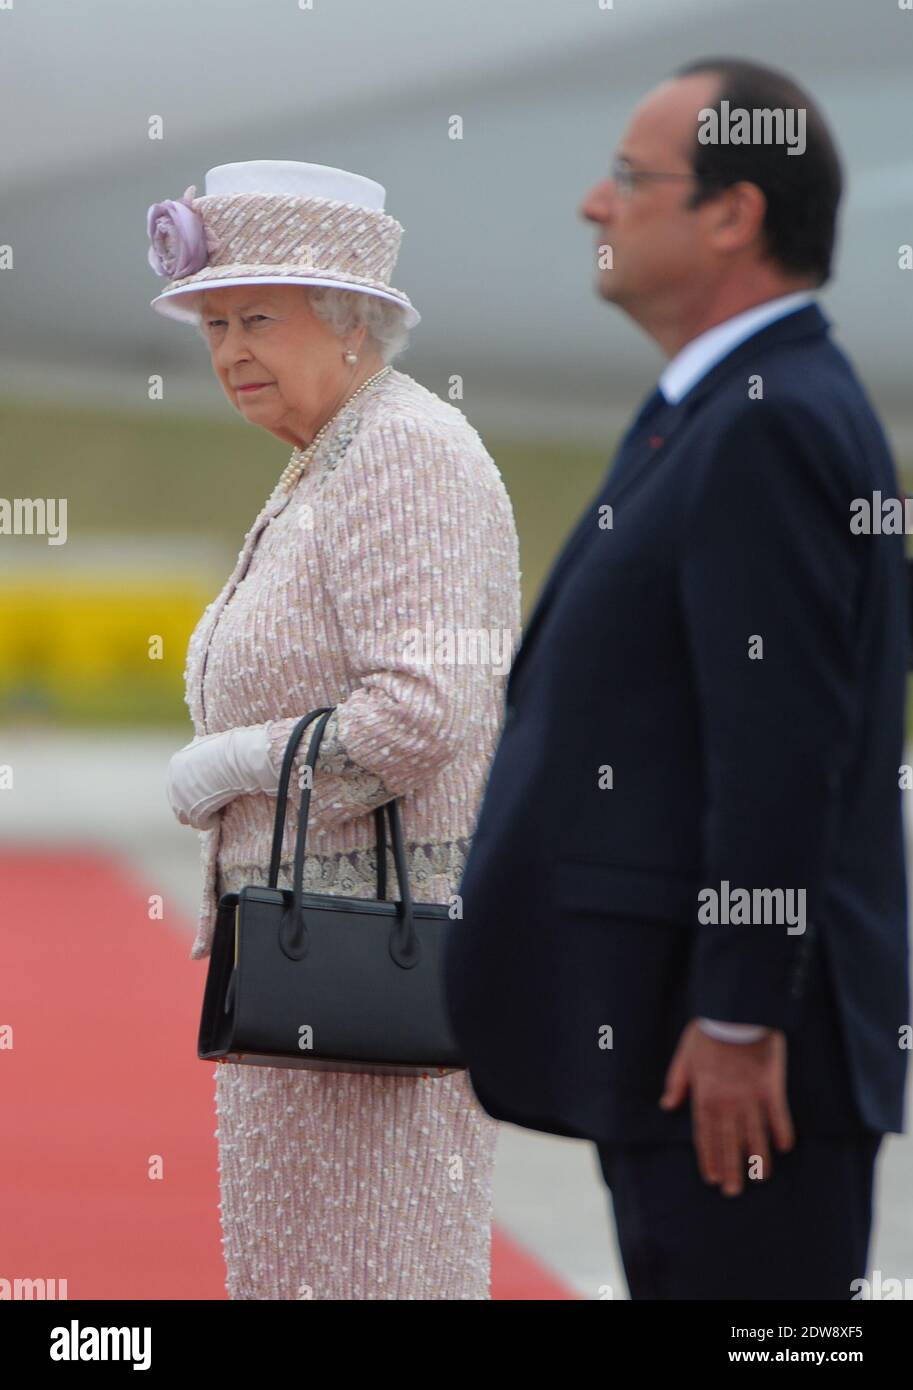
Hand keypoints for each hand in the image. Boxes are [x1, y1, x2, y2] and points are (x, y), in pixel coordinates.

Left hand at [166, 726, 279, 829]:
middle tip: (212, 805)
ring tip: (217, 811)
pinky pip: (201, 824)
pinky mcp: (193, 812)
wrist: (237, 759)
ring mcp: (181, 799)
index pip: (177, 786)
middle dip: (194, 806)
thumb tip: (207, 761)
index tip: (207, 793)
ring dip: (201, 816)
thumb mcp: (208, 745)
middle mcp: (174, 783)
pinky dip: (211, 822)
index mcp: (176, 764)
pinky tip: (221, 815)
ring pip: (187, 818)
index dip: (192, 792)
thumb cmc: (230, 749)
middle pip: (178, 804)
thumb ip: (200, 756)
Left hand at [659, 1019, 794, 1195]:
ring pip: (754, 1134)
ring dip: (757, 1158)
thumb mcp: (684, 1056)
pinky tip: (784, 1148)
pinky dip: (782, 1131)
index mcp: (705, 1096)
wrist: (735, 1012)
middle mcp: (727, 1102)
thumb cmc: (708, 1032)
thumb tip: (666, 1105)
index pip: (705, 1135)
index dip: (709, 1158)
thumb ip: (676, 1083)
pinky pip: (778, 1115)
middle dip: (730, 1168)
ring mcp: (750, 1097)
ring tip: (760, 1178)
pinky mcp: (771, 1087)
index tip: (711, 1178)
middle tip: (732, 1191)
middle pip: (729, 1141)